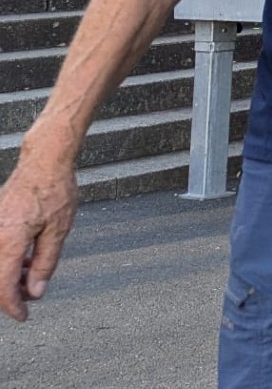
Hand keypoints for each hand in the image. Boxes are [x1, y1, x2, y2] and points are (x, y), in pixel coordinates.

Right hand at [0, 152, 78, 321]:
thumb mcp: (58, 231)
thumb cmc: (54, 190)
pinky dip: (9, 261)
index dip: (12, 305)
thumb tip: (35, 291)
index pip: (2, 285)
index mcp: (8, 239)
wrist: (43, 163)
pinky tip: (27, 260)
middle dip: (10, 293)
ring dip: (10, 276)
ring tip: (33, 274)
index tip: (23, 315)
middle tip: (31, 296)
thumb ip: (45, 263)